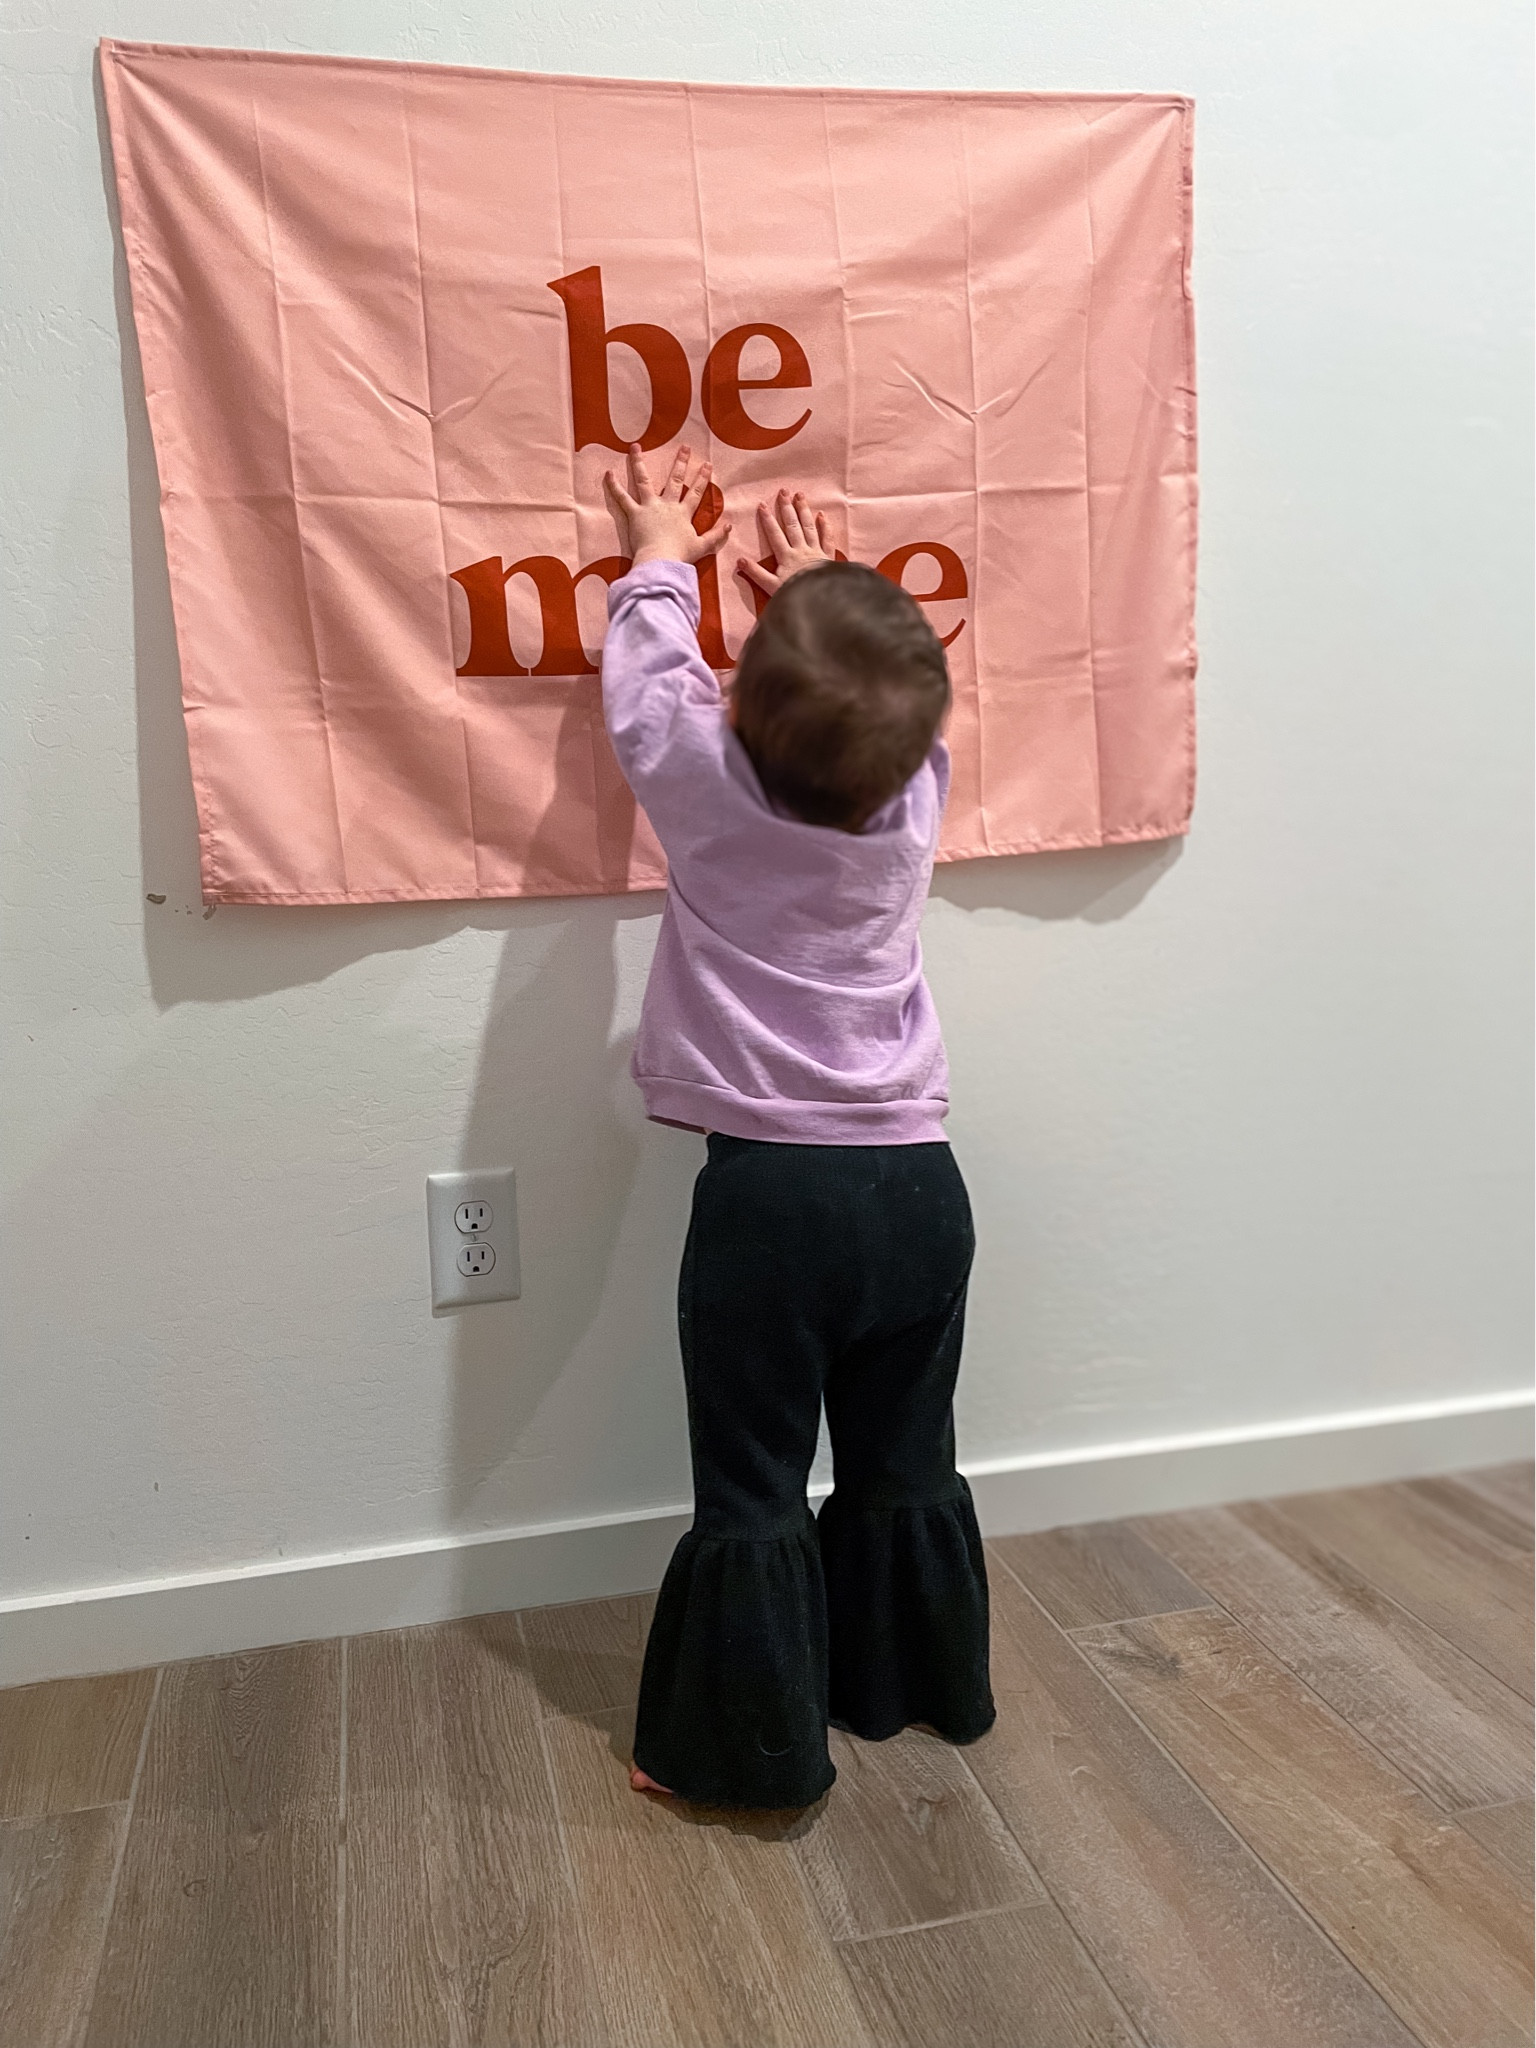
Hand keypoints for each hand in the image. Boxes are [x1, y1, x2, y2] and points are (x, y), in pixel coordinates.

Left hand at [602, 443, 730, 566]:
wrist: (661, 562)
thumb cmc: (680, 557)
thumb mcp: (702, 547)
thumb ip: (715, 536)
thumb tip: (729, 526)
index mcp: (683, 514)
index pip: (695, 492)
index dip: (702, 478)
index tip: (707, 464)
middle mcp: (667, 505)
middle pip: (674, 480)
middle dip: (680, 463)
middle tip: (684, 447)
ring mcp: (650, 507)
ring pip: (644, 481)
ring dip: (639, 463)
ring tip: (636, 447)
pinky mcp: (635, 514)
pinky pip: (622, 498)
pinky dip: (614, 487)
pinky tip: (608, 474)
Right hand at [737, 490, 837, 599]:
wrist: (818, 603)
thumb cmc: (794, 596)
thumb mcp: (771, 588)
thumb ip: (756, 573)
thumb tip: (739, 561)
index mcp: (786, 557)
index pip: (775, 534)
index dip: (768, 519)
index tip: (762, 504)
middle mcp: (801, 550)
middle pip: (792, 525)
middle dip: (787, 508)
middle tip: (783, 491)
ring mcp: (816, 552)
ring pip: (809, 527)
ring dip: (804, 511)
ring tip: (800, 496)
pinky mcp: (828, 558)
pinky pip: (827, 539)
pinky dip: (825, 527)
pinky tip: (822, 515)